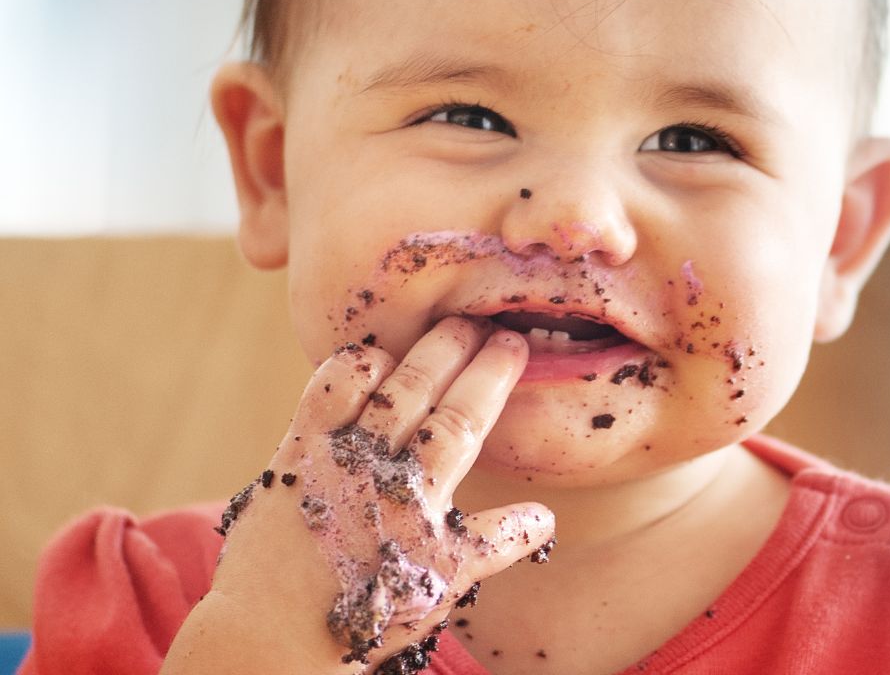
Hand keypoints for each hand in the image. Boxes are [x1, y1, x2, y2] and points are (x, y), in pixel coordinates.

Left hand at [163, 317, 554, 673]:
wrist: (273, 635)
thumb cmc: (367, 614)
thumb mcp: (442, 584)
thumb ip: (495, 543)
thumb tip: (545, 517)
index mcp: (419, 499)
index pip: (465, 420)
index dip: (492, 377)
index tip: (514, 345)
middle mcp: (376, 469)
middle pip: (424, 389)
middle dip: (459, 348)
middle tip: (485, 323)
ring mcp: (331, 458)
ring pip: (378, 386)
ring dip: (413, 351)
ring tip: (441, 328)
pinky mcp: (292, 455)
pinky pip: (321, 394)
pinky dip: (349, 368)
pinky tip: (372, 357)